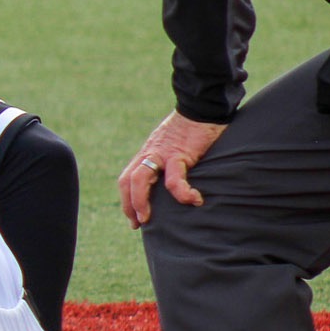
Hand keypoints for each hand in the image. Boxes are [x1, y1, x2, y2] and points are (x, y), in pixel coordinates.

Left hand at [120, 111, 227, 227]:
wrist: (203, 107)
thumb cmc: (192, 129)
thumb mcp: (173, 147)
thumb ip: (169, 162)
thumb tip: (175, 183)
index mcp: (147, 154)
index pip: (127, 178)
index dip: (127, 200)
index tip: (134, 218)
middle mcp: (150, 154)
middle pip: (127, 180)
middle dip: (128, 205)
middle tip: (138, 223)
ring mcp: (162, 154)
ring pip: (140, 179)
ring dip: (141, 201)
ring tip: (150, 219)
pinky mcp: (180, 153)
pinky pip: (174, 178)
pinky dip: (182, 193)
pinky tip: (194, 200)